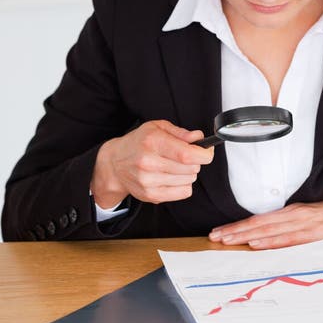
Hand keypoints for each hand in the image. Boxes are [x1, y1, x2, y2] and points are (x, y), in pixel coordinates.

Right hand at [91, 119, 213, 207]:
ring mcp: (149, 181)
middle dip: (195, 161)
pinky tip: (173, 177)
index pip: (187, 154)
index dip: (204, 154)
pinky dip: (183, 184)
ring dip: (188, 173)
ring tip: (175, 165)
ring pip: (189, 180)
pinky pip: (183, 193)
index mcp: (153, 142)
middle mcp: (150, 163)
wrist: (115, 163)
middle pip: (191, 168)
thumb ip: (180, 132)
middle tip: (185, 155)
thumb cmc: (138, 142)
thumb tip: (198, 137)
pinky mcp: (151, 195)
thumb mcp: (157, 127)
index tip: (207, 150)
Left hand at [209, 188, 322, 248]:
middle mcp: (296, 215)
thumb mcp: (314, 220)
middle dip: (235, 231)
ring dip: (246, 236)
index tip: (220, 233)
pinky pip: (290, 239)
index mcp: (295, 212)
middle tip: (214, 237)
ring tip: (227, 240)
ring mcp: (306, 224)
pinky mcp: (317, 233)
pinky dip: (272, 241)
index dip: (239, 227)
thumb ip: (294, 229)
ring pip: (270, 231)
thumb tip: (271, 241)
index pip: (260, 220)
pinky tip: (257, 244)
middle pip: (259, 224)